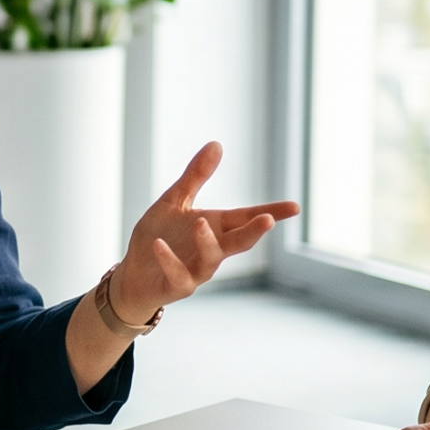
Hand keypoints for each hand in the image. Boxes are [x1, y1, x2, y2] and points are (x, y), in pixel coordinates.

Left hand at [105, 142, 298, 322]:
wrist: (134, 274)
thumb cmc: (158, 236)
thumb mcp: (176, 201)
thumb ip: (196, 176)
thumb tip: (217, 144)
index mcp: (216, 227)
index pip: (247, 218)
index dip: (272, 212)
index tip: (295, 207)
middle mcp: (211, 250)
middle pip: (239, 242)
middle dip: (253, 231)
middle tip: (268, 220)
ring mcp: (196, 270)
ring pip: (210, 259)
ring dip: (207, 242)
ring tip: (201, 222)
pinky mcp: (176, 285)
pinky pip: (177, 274)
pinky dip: (169, 260)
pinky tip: (158, 244)